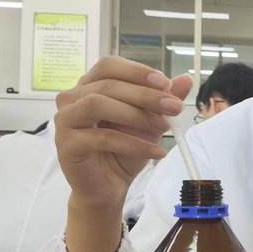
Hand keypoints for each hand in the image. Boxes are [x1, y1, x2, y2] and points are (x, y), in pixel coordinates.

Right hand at [55, 56, 191, 208]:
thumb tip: (187, 78)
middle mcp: (72, 97)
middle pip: (107, 84)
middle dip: (146, 95)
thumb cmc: (124, 150)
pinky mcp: (66, 144)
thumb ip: (163, 99)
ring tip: (164, 128)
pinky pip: (101, 138)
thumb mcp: (150, 121)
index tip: (167, 84)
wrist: (109, 185)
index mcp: (90, 85)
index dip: (137, 72)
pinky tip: (156, 152)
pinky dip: (133, 144)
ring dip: (136, 115)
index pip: (109, 66)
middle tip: (174, 108)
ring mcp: (65, 119)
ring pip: (97, 104)